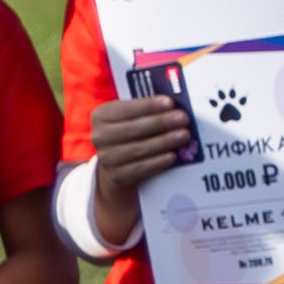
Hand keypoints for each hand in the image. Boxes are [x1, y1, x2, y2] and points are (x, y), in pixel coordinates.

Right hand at [82, 90, 190, 248]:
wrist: (117, 182)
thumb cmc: (136, 144)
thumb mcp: (136, 126)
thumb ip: (148, 113)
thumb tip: (177, 102)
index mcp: (101, 118)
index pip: (123, 109)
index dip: (146, 105)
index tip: (169, 101)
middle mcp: (99, 138)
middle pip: (130, 129)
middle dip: (158, 123)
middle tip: (183, 118)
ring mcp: (107, 160)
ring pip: (135, 149)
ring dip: (161, 142)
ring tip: (184, 136)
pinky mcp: (119, 179)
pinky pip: (139, 169)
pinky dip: (156, 162)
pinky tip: (173, 157)